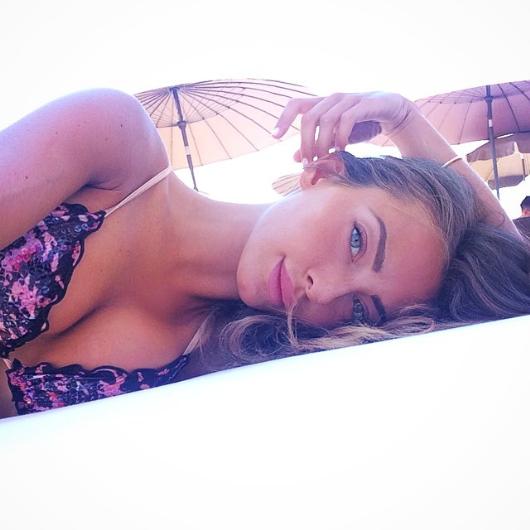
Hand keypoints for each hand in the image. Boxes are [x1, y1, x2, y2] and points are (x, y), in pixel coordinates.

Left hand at [272, 91, 415, 163]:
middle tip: (308, 163)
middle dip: (305, 142)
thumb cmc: (361, 125)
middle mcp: (333, 99)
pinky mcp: (366, 104)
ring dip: (322, 143)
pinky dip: (341, 137)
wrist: (394, 112)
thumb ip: (317, 145)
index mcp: (323, 104)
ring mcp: (350, 99)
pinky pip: (347, 119)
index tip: (275, 137)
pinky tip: (341, 151)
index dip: (283, 118)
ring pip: (326, 119)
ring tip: (324, 160)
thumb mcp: (336, 137)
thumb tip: (294, 158)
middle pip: (309, 117)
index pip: (296, 105)